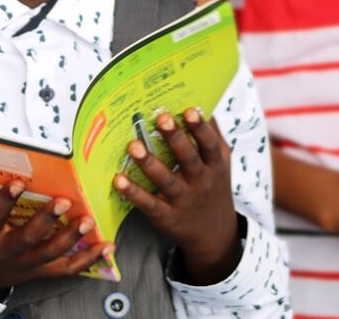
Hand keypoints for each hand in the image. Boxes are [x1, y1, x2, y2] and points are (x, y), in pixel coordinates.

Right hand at [0, 177, 111, 297]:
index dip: (6, 200)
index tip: (19, 182)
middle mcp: (7, 251)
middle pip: (29, 238)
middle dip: (47, 220)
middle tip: (64, 201)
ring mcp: (26, 264)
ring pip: (50, 254)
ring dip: (71, 238)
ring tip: (87, 221)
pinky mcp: (39, 271)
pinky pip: (66, 269)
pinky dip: (88, 259)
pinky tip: (106, 246)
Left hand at [113, 108, 240, 284]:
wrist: (215, 234)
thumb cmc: (213, 186)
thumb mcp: (220, 164)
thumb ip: (212, 136)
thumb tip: (203, 104)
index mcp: (215, 165)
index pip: (209, 144)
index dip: (200, 128)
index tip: (190, 110)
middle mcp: (201, 182)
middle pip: (188, 159)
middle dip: (175, 139)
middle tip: (161, 118)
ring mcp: (183, 200)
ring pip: (166, 180)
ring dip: (149, 163)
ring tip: (133, 146)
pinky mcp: (166, 216)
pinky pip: (148, 203)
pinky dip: (133, 192)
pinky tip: (118, 179)